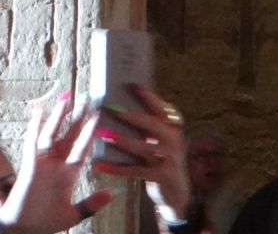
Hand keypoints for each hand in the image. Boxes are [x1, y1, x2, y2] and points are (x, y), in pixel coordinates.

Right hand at [0, 91, 112, 233]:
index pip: (83, 147)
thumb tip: (112, 193)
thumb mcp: (72, 215)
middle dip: (78, 117)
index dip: (91, 132)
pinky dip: (35, 127)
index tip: (101, 116)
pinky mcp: (29, 166)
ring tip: (67, 97)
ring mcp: (43, 163)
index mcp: (68, 173)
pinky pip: (33, 143)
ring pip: (52, 134)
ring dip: (59, 117)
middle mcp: (56, 164)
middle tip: (89, 97)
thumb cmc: (44, 222)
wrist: (21, 231)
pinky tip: (39, 111)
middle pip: (69, 135)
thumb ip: (91, 204)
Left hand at [95, 85, 190, 221]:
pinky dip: (116, 168)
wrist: (177, 192)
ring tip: (103, 133)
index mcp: (174, 126)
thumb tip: (122, 107)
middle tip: (111, 108)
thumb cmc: (162, 159)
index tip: (133, 85)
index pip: (161, 107)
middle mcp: (175, 139)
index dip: (148, 96)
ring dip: (122, 140)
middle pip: (152, 124)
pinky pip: (135, 170)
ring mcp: (170, 158)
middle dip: (131, 115)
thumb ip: (148, 126)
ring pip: (143, 147)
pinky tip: (100, 164)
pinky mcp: (161, 176)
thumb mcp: (161, 140)